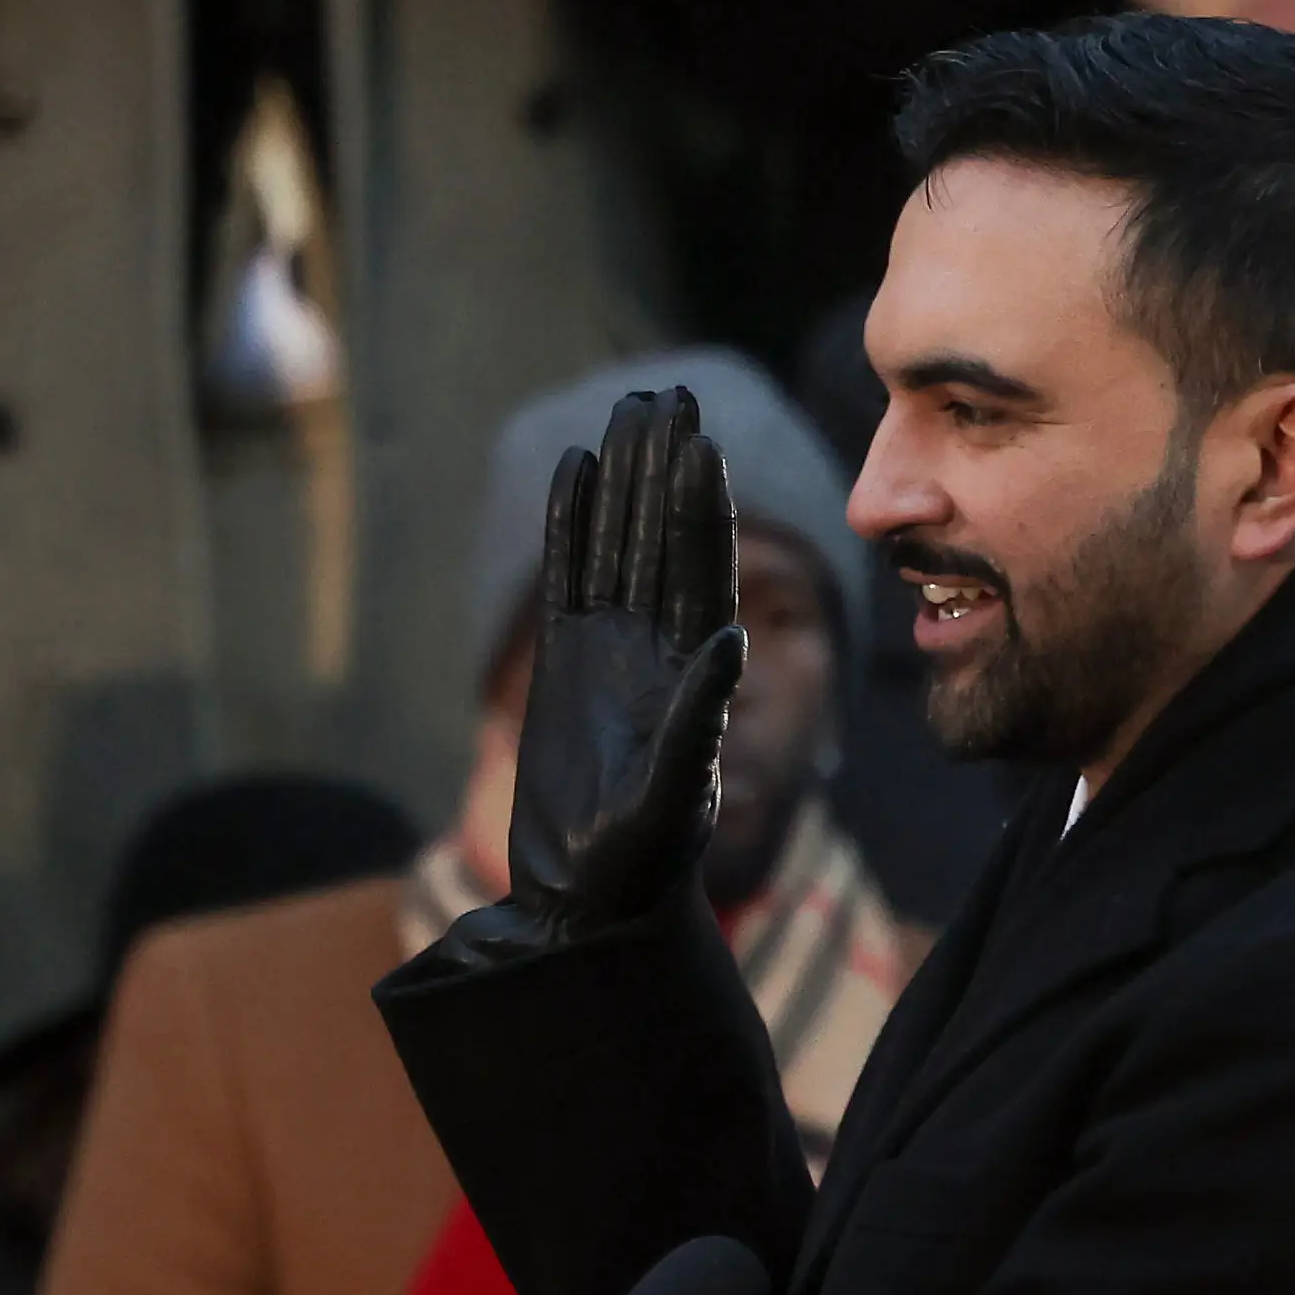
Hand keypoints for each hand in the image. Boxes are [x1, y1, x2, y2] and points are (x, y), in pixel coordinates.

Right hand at [504, 386, 743, 944]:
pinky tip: (573, 471)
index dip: (700, 503)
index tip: (703, 441)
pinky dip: (568, 525)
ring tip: (624, 411)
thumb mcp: (676, 791)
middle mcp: (656, 647)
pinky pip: (568, 577)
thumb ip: (698, 716)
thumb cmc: (641, 863)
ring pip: (615, 544)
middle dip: (663, 467)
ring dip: (621, 479)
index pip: (699, 567)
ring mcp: (608, 651)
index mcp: (693, 669)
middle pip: (659, 536)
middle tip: (667, 392)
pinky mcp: (564, 667)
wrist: (588, 902)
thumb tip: (730, 638)